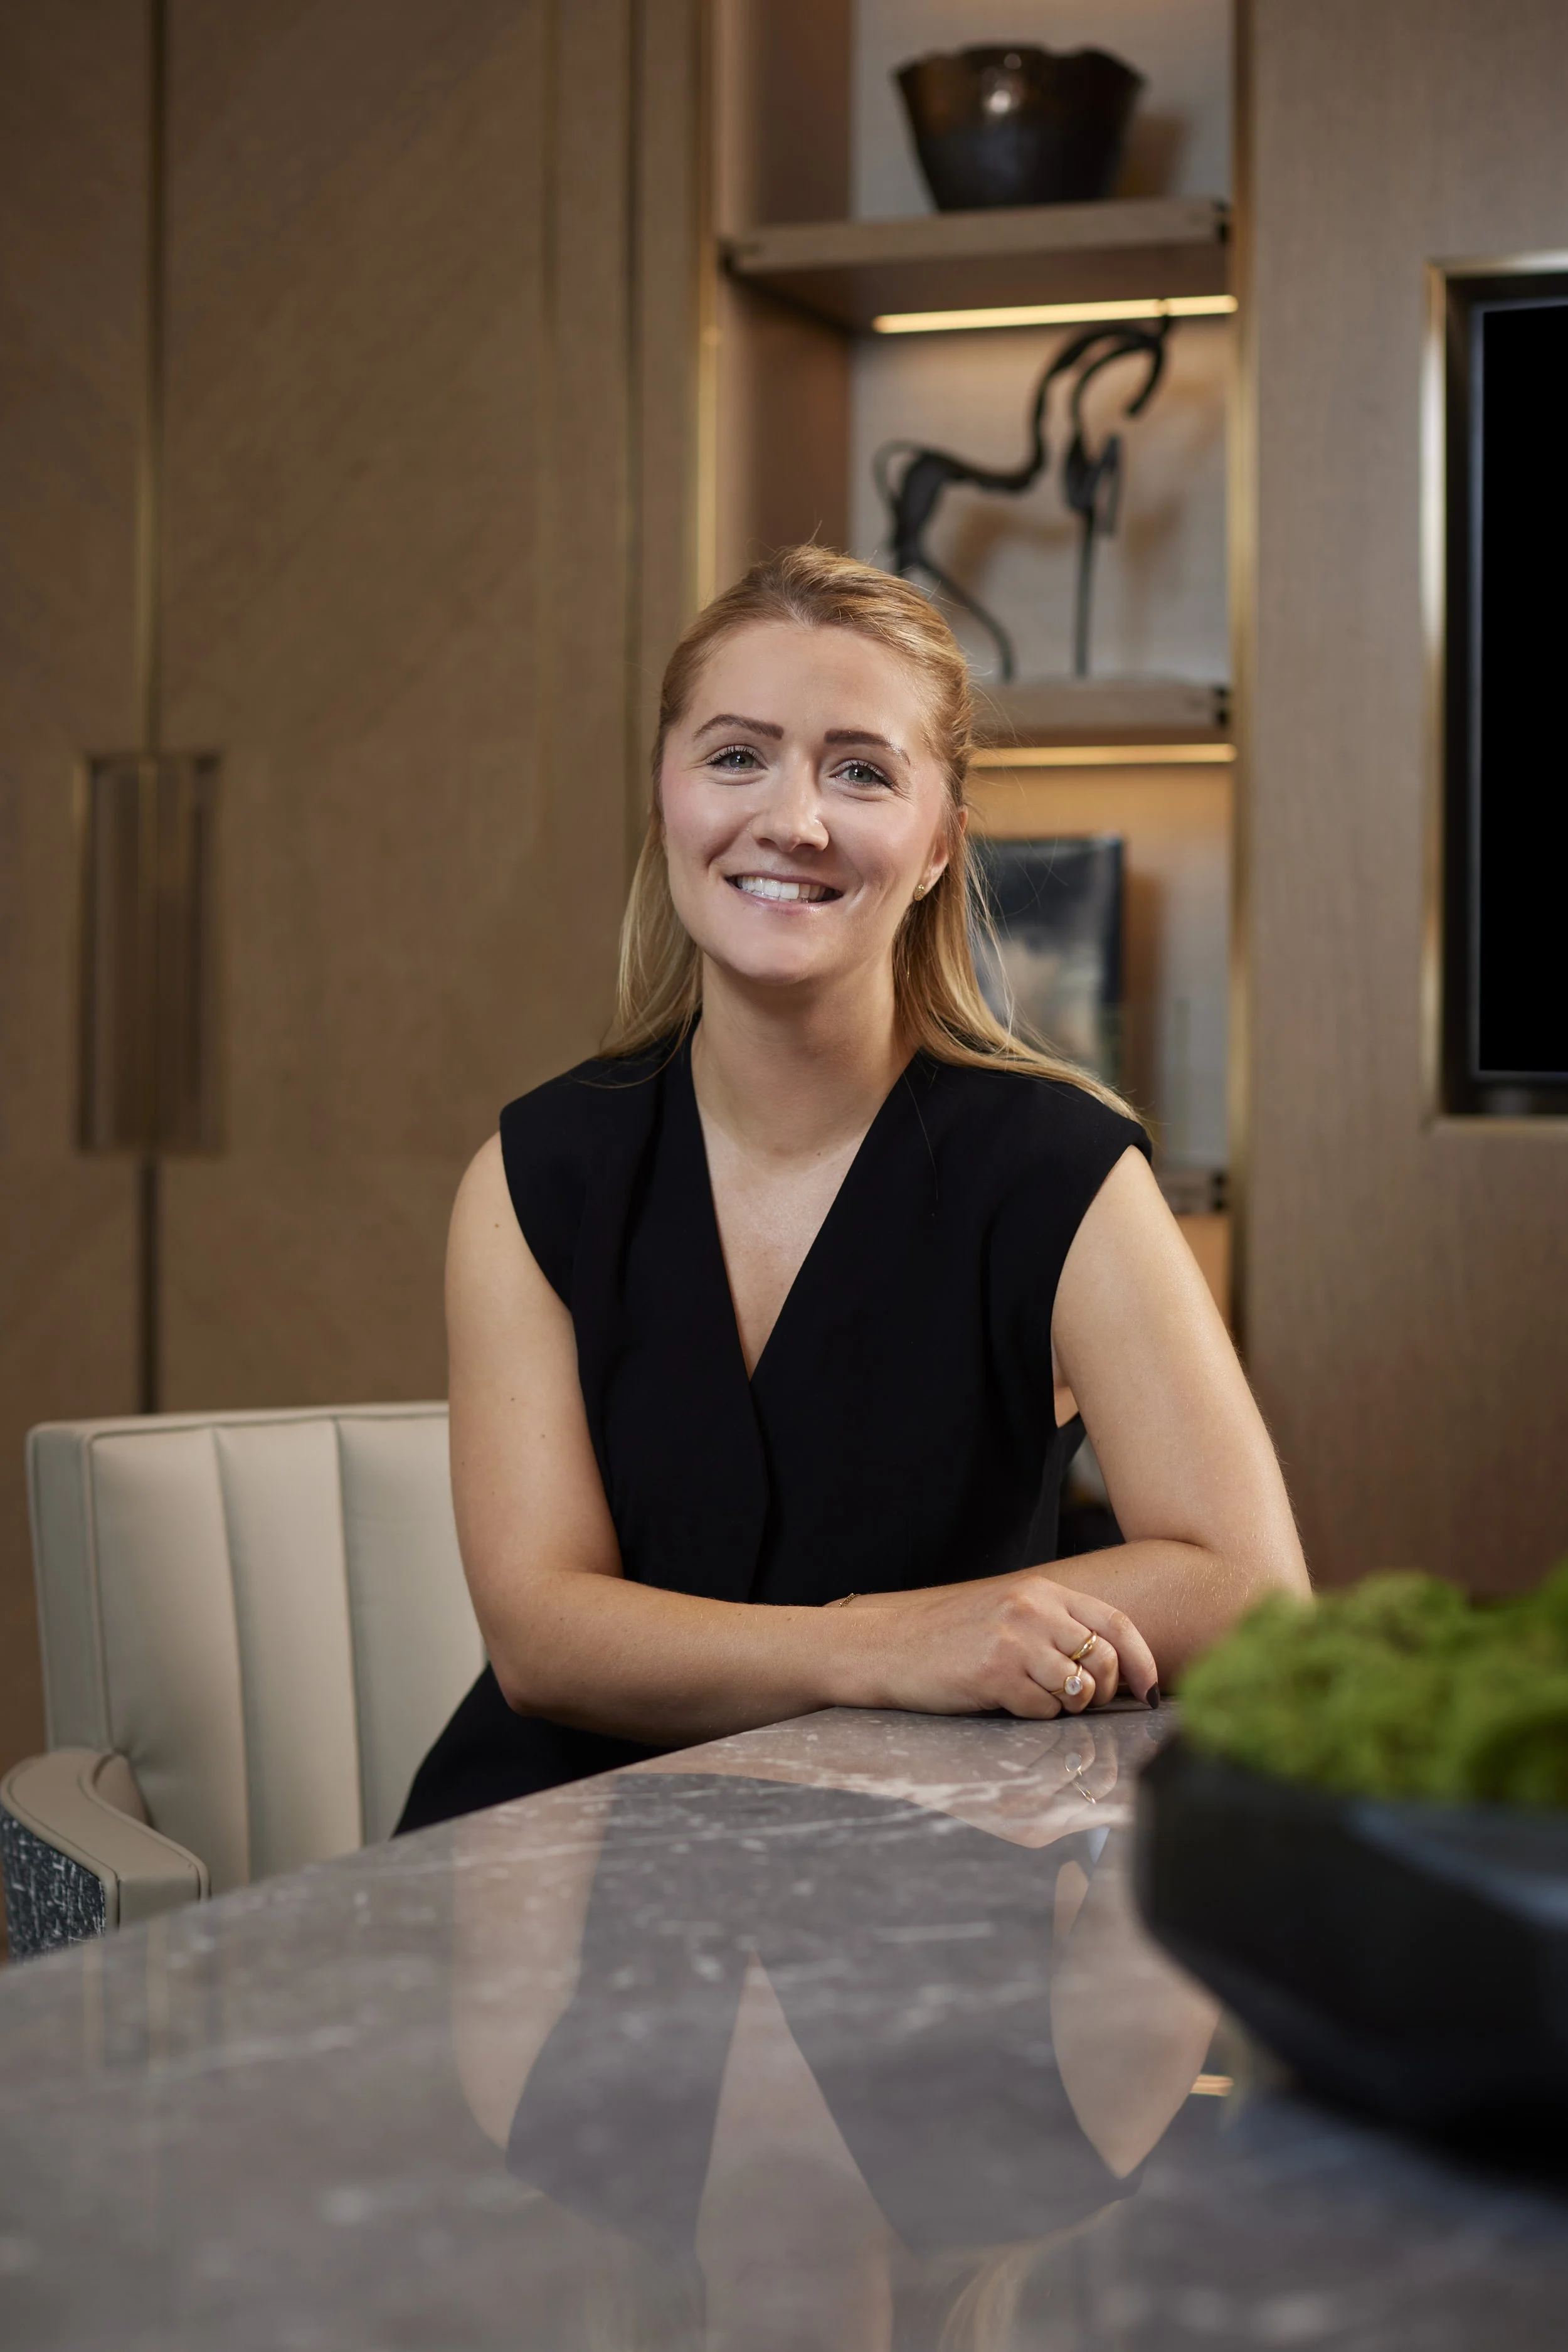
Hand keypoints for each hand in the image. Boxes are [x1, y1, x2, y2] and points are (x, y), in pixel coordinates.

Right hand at [853, 1570, 1158, 1719]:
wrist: (886, 1647)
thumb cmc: (949, 1638)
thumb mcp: (1008, 1614)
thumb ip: (1055, 1628)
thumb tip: (1110, 1668)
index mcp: (1041, 1592)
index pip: (1116, 1624)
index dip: (1142, 1662)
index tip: (1151, 1692)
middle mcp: (1033, 1609)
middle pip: (1104, 1662)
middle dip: (1102, 1694)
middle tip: (1077, 1704)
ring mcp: (1015, 1640)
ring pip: (1078, 1691)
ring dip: (1065, 1708)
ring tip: (1031, 1699)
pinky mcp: (995, 1673)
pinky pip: (1042, 1711)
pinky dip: (1031, 1716)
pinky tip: (1003, 1702)